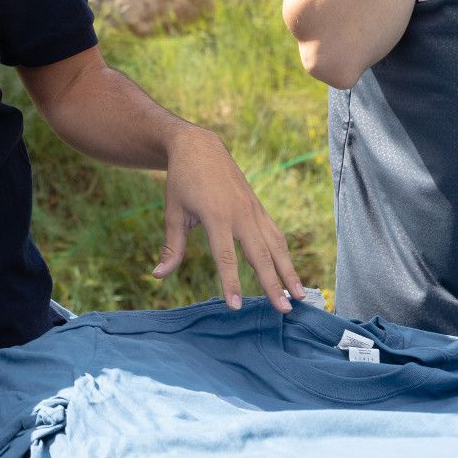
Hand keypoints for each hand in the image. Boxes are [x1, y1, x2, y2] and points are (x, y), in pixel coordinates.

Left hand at [152, 128, 304, 311]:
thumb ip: (171, 247)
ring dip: (289, 271)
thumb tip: (158, 276)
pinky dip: (285, 254)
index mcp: (215, 215)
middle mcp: (240, 213)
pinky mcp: (259, 207)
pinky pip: (275, 233)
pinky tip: (290, 271)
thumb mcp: (172, 212)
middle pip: (260, 255)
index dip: (231, 283)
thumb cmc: (182, 181)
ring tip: (300, 296)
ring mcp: (253, 209)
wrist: (200, 147)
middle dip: (273, 284)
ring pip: (276, 245)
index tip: (236, 307)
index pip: (225, 256)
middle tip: (284, 311)